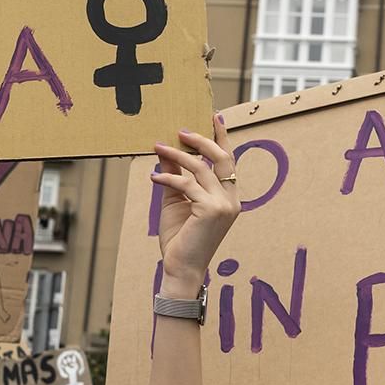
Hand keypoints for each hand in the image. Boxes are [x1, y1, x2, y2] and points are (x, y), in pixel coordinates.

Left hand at [151, 115, 238, 294]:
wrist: (180, 268)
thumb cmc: (180, 238)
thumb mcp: (176, 201)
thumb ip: (175, 175)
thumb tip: (166, 149)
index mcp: (229, 197)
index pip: (228, 161)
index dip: (223, 138)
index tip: (215, 117)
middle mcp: (232, 199)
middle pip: (222, 158)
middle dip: (202, 140)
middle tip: (181, 130)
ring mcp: (224, 205)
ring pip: (201, 168)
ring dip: (178, 155)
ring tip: (159, 147)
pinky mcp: (211, 210)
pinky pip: (186, 184)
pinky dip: (168, 177)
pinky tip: (153, 177)